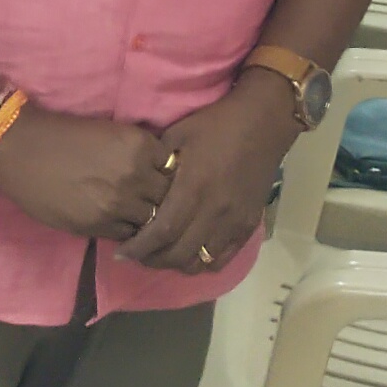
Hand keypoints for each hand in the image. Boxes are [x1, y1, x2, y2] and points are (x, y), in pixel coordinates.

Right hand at [0, 107, 169, 240]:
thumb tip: (162, 172)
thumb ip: (139, 154)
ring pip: (151, 220)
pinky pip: (127, 234)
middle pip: (167, 197)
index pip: (175, 169)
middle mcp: (134, 175)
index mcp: (140, 145)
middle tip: (150, 200)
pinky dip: (127, 231)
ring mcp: (117, 203)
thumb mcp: (113, 134)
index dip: (169, 176)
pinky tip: (118, 222)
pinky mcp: (97, 224)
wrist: (22, 149)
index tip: (160, 178)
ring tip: (135, 214)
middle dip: (162, 200)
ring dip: (145, 219)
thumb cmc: (65, 136)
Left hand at [124, 73, 298, 275]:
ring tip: (163, 254)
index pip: (161, 232)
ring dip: (176, 264)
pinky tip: (191, 253)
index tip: (122, 252)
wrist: (264, 122)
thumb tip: (138, 186)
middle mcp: (214, 211)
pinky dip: (202, 262)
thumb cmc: (217, 124)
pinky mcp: (248, 225)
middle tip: (138, 254)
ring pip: (199, 262)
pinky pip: (222, 258)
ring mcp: (234, 221)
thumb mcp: (179, 134)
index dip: (139, 247)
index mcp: (193, 187)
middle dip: (152, 260)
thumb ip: (157, 163)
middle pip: (178, 254)